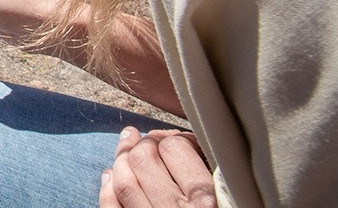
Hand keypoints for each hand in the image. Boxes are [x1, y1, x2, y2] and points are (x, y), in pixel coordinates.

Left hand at [99, 127, 215, 207]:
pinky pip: (111, 207)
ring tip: (128, 143)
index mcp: (205, 202)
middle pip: (144, 158)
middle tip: (156, 140)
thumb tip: (194, 146)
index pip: (176, 149)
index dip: (178, 137)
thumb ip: (213, 176)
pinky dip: (107, 189)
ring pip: (123, 180)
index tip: (186, 141)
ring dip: (123, 158)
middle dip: (147, 142)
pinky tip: (110, 175)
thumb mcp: (230, 201)